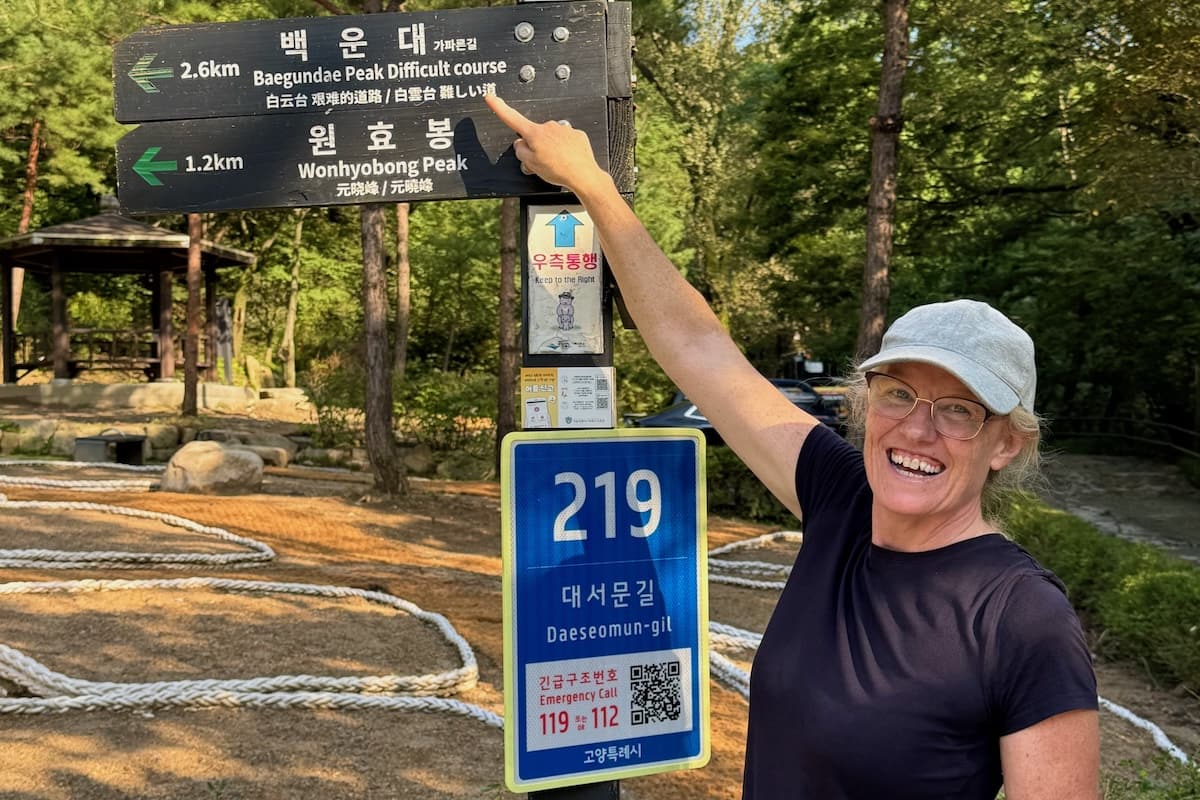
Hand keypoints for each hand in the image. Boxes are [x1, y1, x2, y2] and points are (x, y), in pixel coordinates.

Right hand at [485, 94, 608, 195]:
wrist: (583, 175)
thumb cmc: (558, 170)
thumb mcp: (531, 164)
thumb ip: (520, 151)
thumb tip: (520, 144)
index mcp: (535, 134)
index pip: (512, 118)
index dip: (499, 107)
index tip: (491, 97)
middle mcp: (549, 127)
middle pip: (535, 135)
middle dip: (536, 146)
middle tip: (543, 162)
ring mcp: (564, 129)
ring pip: (552, 139)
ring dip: (552, 149)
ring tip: (558, 164)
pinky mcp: (576, 135)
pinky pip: (566, 141)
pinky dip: (565, 150)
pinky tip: (568, 160)